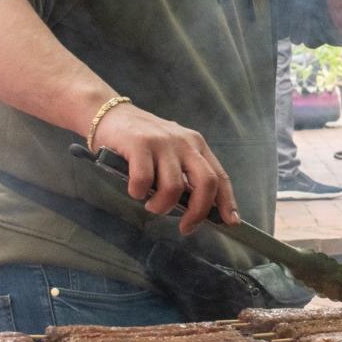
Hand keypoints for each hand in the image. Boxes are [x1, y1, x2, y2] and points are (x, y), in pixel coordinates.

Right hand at [93, 104, 238, 234]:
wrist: (110, 114)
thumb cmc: (142, 140)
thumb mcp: (172, 152)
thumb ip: (185, 174)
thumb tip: (199, 208)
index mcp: (196, 145)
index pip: (219, 175)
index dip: (227, 201)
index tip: (230, 221)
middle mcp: (184, 142)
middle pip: (206, 182)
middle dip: (198, 212)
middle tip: (186, 227)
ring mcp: (162, 142)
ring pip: (173, 187)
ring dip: (162, 206)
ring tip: (151, 205)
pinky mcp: (139, 144)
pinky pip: (144, 180)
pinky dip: (139, 193)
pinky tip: (135, 191)